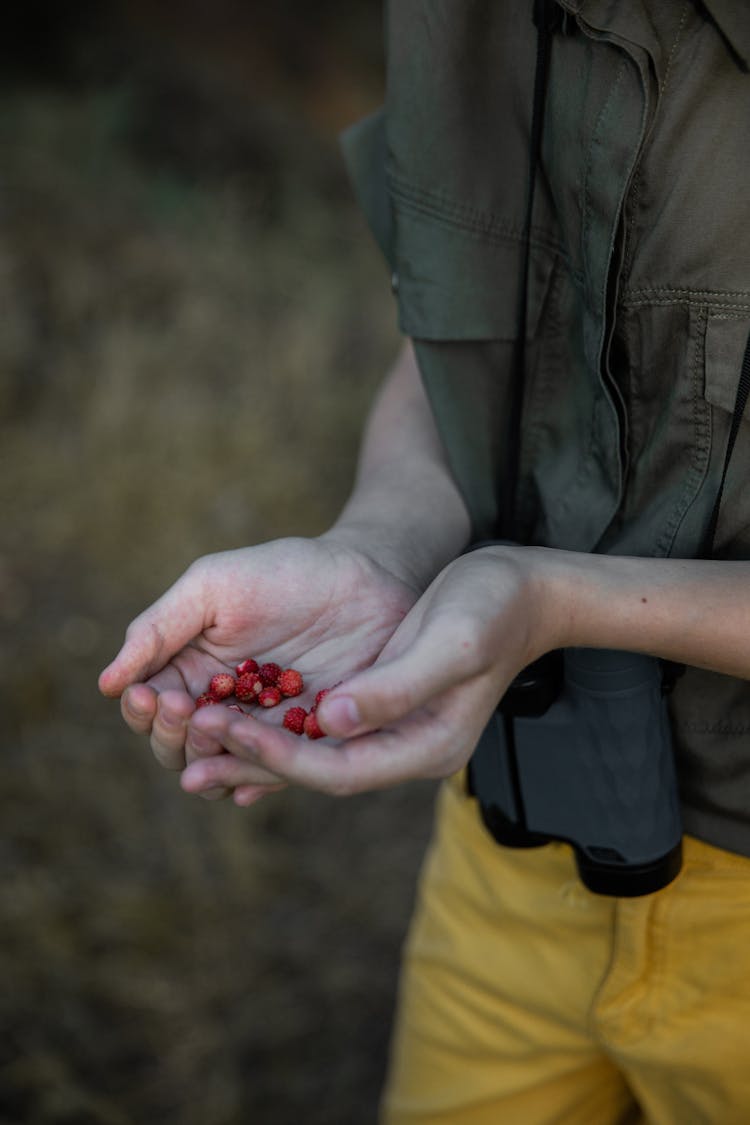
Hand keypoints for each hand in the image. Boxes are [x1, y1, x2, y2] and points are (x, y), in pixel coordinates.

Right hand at [98, 536, 419, 800]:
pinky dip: (259, 781)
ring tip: (213, 736)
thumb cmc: (284, 572)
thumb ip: (160, 628)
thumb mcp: (214, 585)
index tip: (152, 695)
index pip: (149, 710)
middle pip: (179, 748)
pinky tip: (250, 782)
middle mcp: (224, 708)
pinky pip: (280, 775)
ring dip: (210, 762)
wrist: (368, 575)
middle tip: (187, 708)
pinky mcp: (312, 743)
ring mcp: (268, 729)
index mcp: (191, 671)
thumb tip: (106, 684)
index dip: (143, 711)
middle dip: (173, 736)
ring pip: (223, 769)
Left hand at [182, 545, 559, 799]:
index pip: (340, 769)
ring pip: (310, 752)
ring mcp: (391, 729)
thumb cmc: (492, 609)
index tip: (228, 729)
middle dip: (253, 764)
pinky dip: (273, 726)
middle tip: (186, 761)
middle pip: (316, 771)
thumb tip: (334, 721)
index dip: (280, 757)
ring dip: (253, 751)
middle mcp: (404, 748)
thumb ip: (397, 687)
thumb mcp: (452, 642)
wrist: (519, 590)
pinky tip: (230, 719)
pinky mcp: (377, 704)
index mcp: (426, 745)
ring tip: (190, 746)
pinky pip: (316, 727)